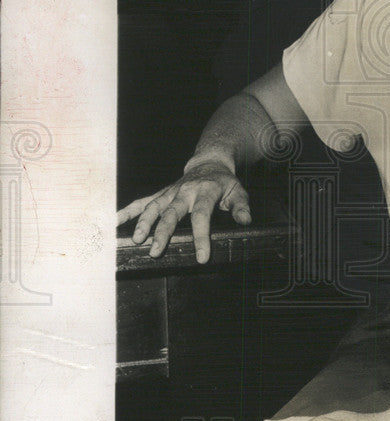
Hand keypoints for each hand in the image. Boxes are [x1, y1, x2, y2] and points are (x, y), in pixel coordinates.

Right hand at [116, 159, 250, 261]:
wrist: (209, 163)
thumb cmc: (224, 182)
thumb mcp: (238, 192)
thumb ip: (241, 207)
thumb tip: (246, 220)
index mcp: (205, 192)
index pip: (201, 216)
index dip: (201, 236)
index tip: (201, 257)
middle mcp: (184, 192)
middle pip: (171, 213)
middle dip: (163, 232)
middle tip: (156, 251)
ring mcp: (170, 193)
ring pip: (153, 207)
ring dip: (143, 223)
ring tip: (136, 240)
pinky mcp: (161, 194)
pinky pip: (142, 202)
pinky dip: (127, 211)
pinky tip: (113, 222)